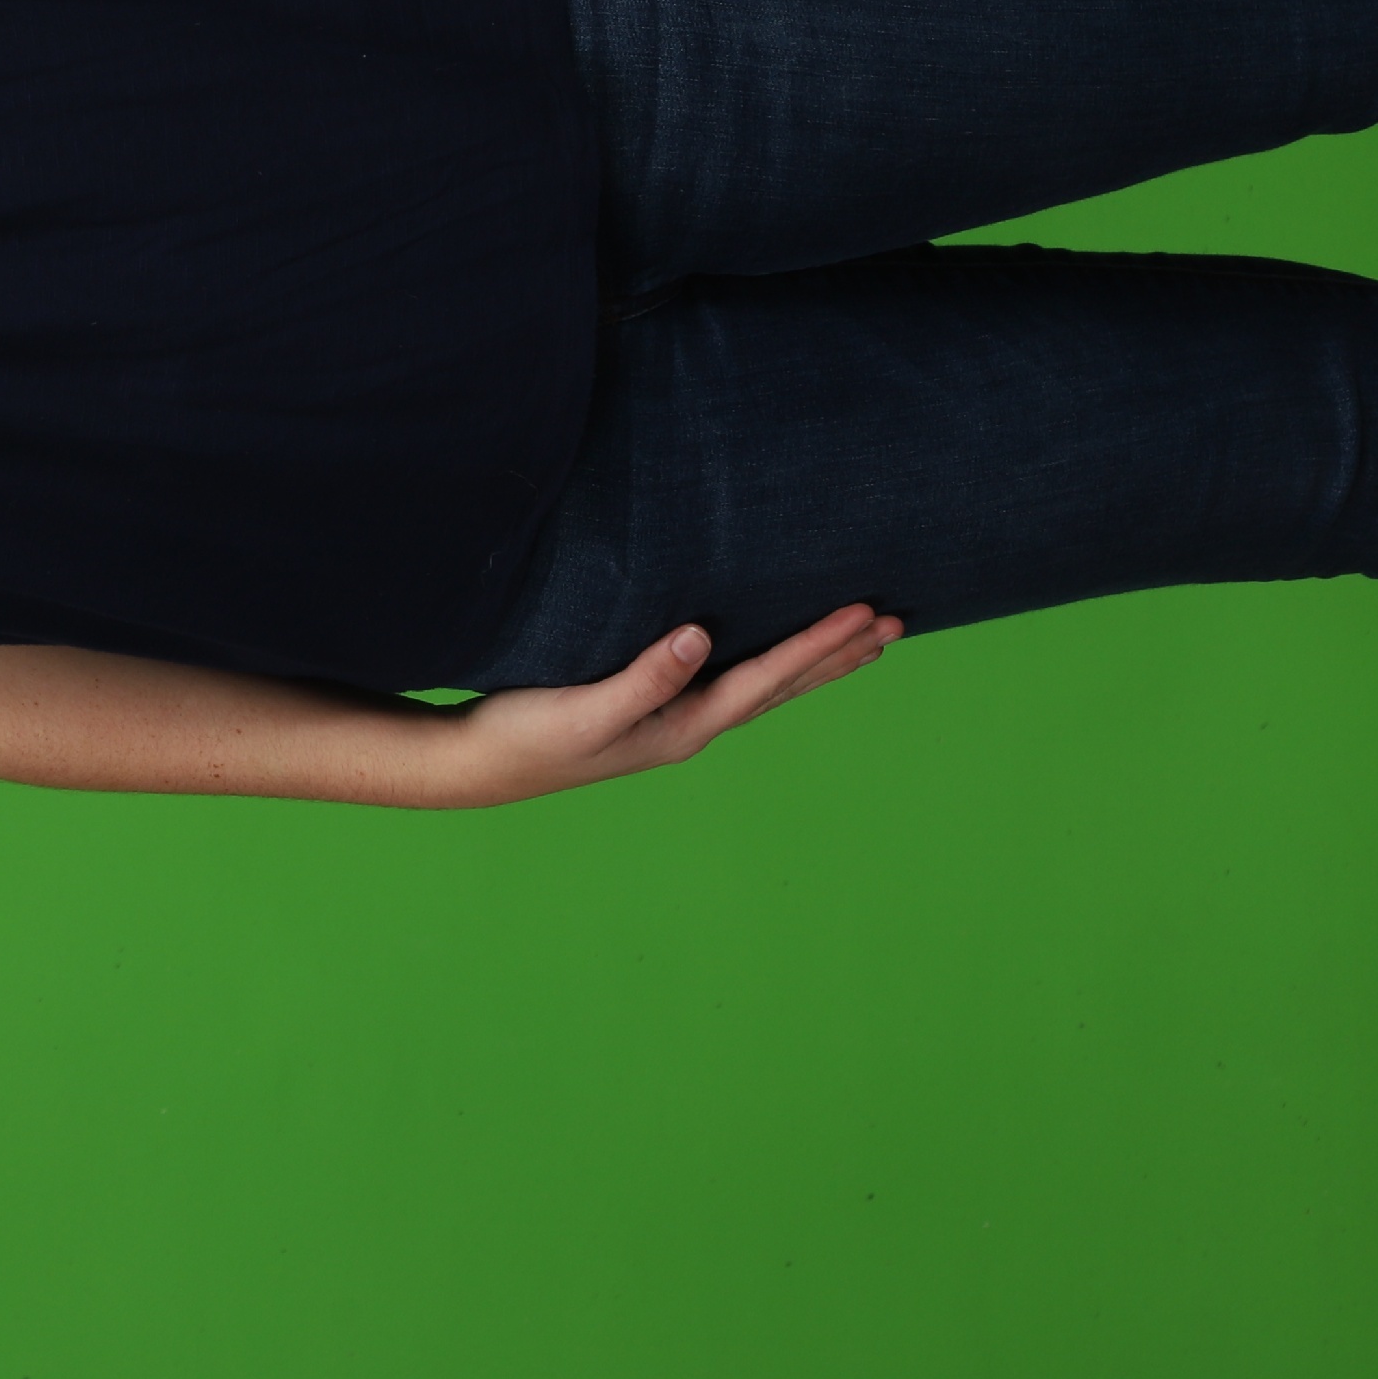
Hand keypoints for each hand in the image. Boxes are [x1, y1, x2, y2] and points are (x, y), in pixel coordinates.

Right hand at [431, 604, 901, 805]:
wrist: (481, 766)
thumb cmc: (527, 736)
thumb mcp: (584, 708)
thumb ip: (643, 677)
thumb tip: (700, 637)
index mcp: (685, 725)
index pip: (768, 678)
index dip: (819, 644)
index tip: (866, 613)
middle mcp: (692, 725)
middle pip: (783, 685)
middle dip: (839, 653)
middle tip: (896, 622)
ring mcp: (675, 719)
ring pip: (765, 685)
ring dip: (815, 660)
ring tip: (863, 639)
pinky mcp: (652, 706)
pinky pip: (732, 679)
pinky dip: (770, 662)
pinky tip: (771, 650)